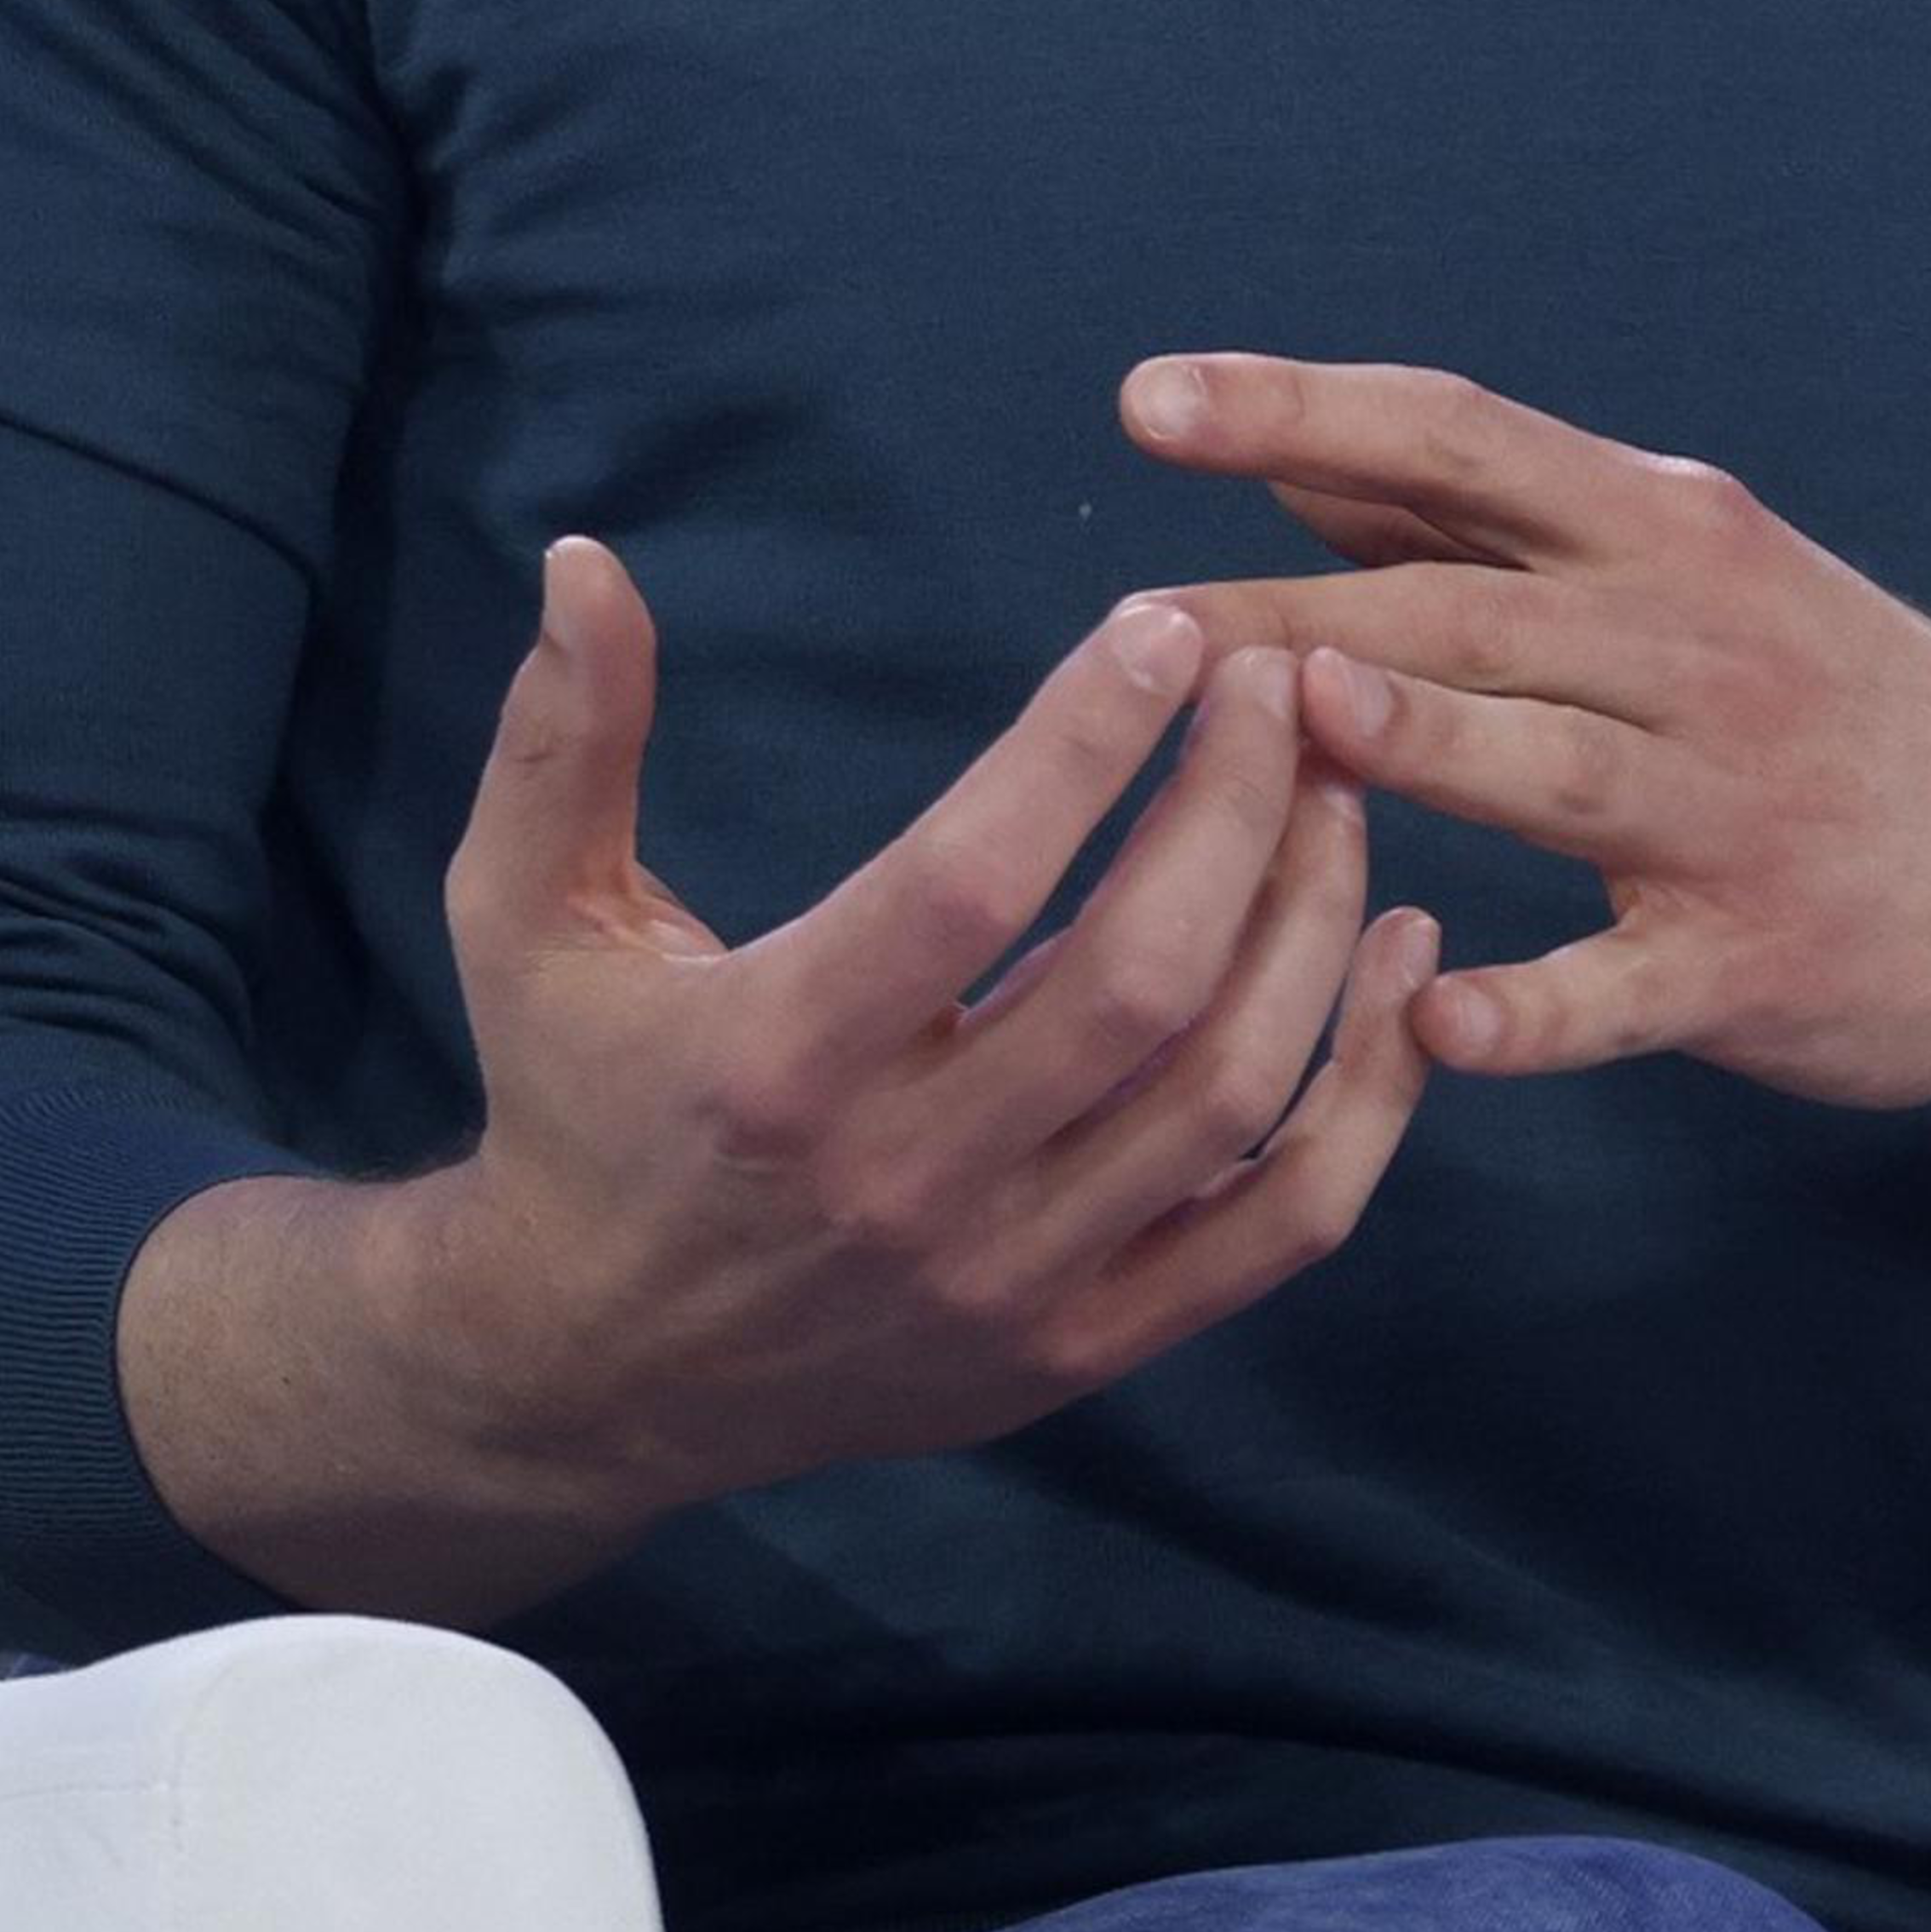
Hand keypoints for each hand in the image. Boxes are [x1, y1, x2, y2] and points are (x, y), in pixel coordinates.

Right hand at [427, 544, 1443, 1513]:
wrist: (585, 1373)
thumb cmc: (575, 1099)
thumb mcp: (523, 914)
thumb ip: (563, 739)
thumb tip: (585, 558)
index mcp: (776, 1058)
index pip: (972, 883)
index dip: (1084, 745)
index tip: (1164, 625)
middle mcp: (904, 1183)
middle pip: (1138, 980)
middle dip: (1239, 805)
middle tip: (1286, 677)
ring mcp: (1008, 1282)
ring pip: (1228, 1091)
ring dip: (1313, 919)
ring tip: (1342, 783)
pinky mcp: (1081, 1349)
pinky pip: (1281, 1227)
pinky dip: (1369, 1096)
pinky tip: (1407, 959)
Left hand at [1114, 353, 1930, 1105]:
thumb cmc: (1822, 691)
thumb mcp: (1685, 567)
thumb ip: (1488, 521)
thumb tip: (1292, 455)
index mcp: (1663, 531)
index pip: (1459, 437)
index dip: (1301, 410)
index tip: (1151, 399)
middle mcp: (1695, 647)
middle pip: (1470, 608)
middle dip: (1293, 610)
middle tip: (1132, 621)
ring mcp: (1733, 808)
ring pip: (1553, 768)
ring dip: (1428, 741)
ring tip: (1303, 722)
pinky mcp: (1760, 961)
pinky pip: (1627, 987)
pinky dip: (1532, 1007)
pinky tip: (1430, 1013)